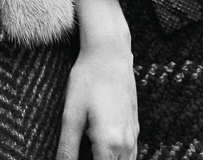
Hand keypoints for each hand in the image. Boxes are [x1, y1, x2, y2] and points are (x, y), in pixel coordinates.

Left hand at [56, 38, 137, 159]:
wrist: (109, 52)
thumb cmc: (87, 79)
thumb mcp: (71, 114)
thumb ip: (67, 147)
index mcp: (109, 145)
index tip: (74, 154)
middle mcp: (126, 145)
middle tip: (79, 147)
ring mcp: (133, 136)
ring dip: (105, 158)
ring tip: (86, 146)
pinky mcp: (134, 127)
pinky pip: (129, 154)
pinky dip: (115, 155)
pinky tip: (98, 142)